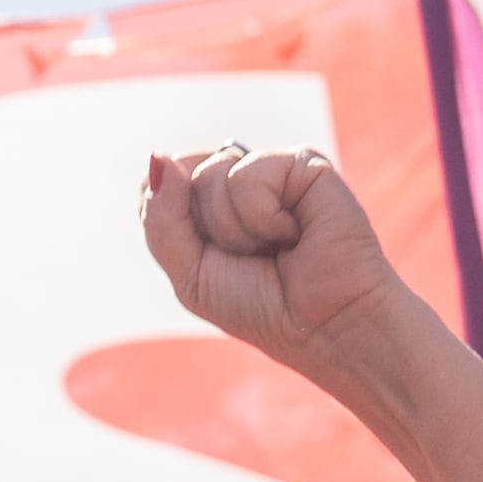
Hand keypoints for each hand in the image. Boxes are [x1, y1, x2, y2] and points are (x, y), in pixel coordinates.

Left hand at [141, 144, 409, 376]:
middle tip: (248, 256)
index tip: (206, 256)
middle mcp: (237, 181)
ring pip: (211, 173)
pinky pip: (249, 173)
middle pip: (181, 176)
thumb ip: (161, 217)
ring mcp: (271, 170)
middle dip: (205, 230)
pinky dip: (263, 216)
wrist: (325, 325)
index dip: (169, 220)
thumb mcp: (189, 273)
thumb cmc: (260, 305)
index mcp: (206, 205)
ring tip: (275, 247)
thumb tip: (159, 156)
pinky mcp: (303, 164)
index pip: (157, 185)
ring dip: (234, 228)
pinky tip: (294, 232)